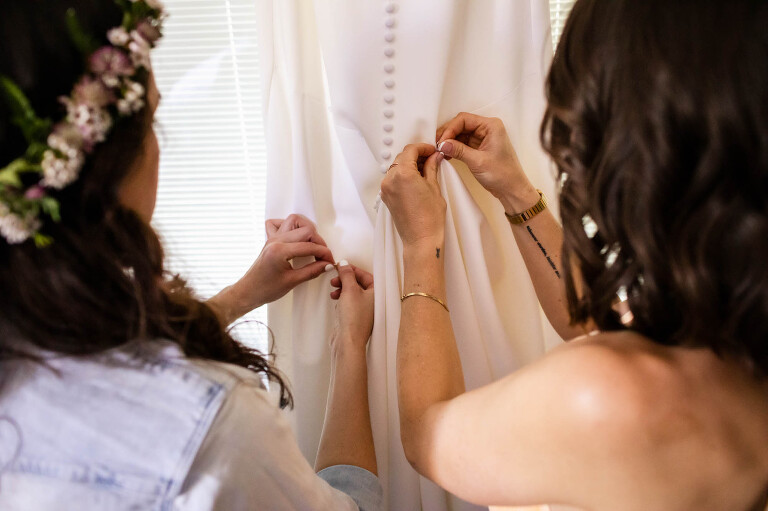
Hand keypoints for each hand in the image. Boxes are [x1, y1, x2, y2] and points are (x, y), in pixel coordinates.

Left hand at [208, 215, 333, 323]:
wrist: (248, 292)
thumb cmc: (265, 289)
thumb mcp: (292, 282)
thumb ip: (312, 271)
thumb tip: (327, 265)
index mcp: (280, 250)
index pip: (309, 246)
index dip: (323, 253)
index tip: (330, 261)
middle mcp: (275, 240)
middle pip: (305, 230)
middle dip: (318, 241)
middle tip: (323, 256)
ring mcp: (272, 238)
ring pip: (293, 221)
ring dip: (306, 229)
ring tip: (312, 244)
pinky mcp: (270, 240)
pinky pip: (279, 223)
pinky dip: (290, 226)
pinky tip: (296, 237)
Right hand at [329, 262, 374, 354]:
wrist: (348, 341)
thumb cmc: (353, 317)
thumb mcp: (349, 289)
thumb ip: (347, 275)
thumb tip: (344, 264)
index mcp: (376, 293)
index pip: (366, 275)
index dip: (352, 270)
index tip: (341, 267)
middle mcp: (372, 301)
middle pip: (358, 283)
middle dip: (345, 279)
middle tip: (335, 279)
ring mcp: (363, 310)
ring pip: (352, 293)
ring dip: (342, 288)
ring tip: (333, 290)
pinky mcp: (354, 317)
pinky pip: (348, 302)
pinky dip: (341, 298)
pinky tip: (335, 300)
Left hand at [380, 143, 445, 248]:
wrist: (421, 239)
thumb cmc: (430, 217)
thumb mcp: (434, 187)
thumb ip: (431, 168)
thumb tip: (434, 157)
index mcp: (403, 173)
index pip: (410, 150)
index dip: (423, 148)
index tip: (432, 151)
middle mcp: (390, 179)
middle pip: (402, 158)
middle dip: (416, 156)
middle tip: (431, 159)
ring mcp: (386, 188)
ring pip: (396, 167)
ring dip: (409, 165)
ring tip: (425, 170)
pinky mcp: (386, 197)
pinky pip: (393, 179)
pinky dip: (403, 175)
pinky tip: (416, 180)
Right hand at [436, 112, 537, 212]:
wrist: (511, 189)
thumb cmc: (502, 174)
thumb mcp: (477, 161)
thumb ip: (459, 150)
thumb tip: (442, 144)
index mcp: (491, 126)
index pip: (464, 119)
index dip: (450, 129)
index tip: (441, 141)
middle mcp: (487, 128)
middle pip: (461, 124)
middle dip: (448, 134)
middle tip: (437, 145)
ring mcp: (483, 138)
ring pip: (461, 134)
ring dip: (450, 141)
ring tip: (440, 151)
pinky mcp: (479, 147)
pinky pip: (463, 142)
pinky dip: (454, 147)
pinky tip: (447, 154)